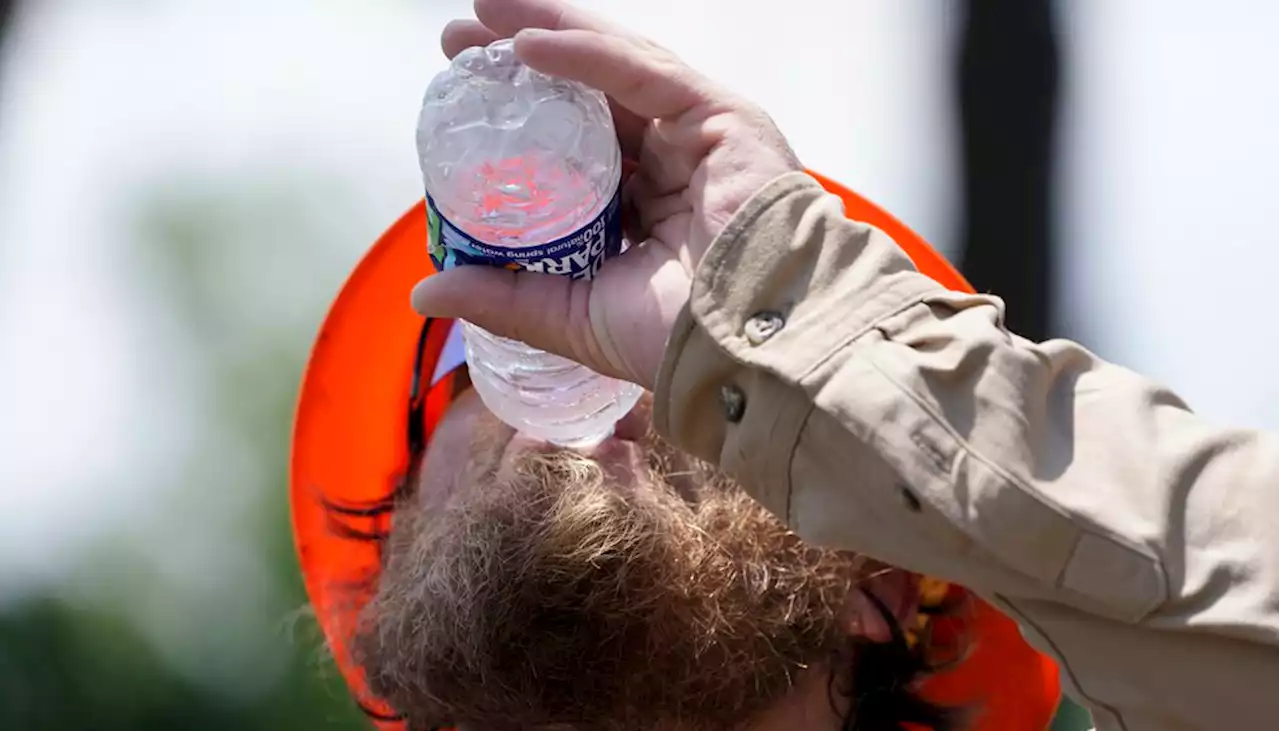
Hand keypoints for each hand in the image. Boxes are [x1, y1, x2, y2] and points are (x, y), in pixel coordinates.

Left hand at [411, 0, 801, 388]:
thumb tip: (426, 295)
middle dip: (520, 66)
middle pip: (588, 98)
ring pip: (613, 69)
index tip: (460, 108)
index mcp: (644, 211)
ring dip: (544, 35)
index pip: (575, 150)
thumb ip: (508, 297)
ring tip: (480, 15)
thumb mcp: (573, 316)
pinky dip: (584, 53)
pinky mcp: (719, 115)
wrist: (749, 348)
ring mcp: (696, 136)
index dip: (520, 124)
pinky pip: (642, 71)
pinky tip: (525, 44)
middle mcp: (670, 165)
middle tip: (457, 43)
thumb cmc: (678, 341)